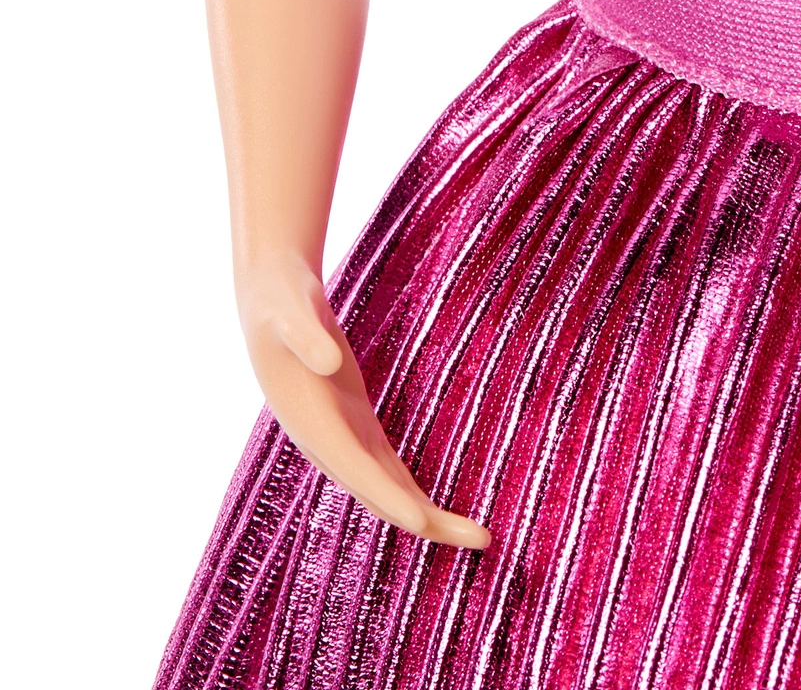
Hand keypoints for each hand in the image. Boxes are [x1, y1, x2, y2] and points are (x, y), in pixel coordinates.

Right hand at [237, 251, 489, 549]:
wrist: (270, 305)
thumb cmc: (282, 306)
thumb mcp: (292, 314)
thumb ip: (308, 337)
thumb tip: (329, 361)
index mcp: (314, 423)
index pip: (359, 470)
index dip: (391, 497)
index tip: (425, 523)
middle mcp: (328, 443)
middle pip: (382, 495)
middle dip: (429, 522)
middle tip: (484, 542)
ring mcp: (342, 438)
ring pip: (388, 490)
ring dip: (428, 516)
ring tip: (476, 537)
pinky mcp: (355, 425)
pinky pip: (387, 471)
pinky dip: (412, 493)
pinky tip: (437, 512)